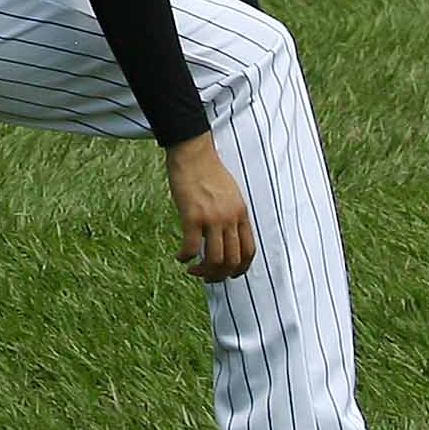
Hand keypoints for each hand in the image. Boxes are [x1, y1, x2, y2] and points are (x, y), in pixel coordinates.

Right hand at [166, 134, 254, 280]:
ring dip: (203, 271)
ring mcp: (213, 218)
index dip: (240, 269)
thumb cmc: (208, 171)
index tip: (228, 274)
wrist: (193, 153)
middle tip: (207, 276)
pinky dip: (185, 257)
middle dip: (220, 275)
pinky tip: (179, 256)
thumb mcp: (230, 194)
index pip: (249, 251)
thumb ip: (230, 214)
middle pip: (233, 260)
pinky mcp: (193, 216)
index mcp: (241, 214)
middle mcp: (230, 219)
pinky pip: (192, 247)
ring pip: (215, 259)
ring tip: (193, 270)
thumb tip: (223, 234)